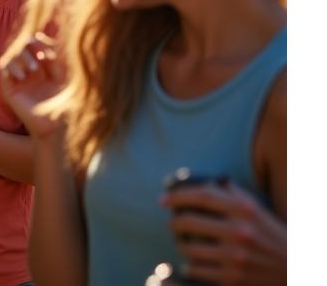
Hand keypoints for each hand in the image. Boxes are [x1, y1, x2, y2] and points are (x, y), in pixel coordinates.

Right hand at [0, 33, 66, 138]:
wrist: (58, 126)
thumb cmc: (66, 102)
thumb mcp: (63, 73)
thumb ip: (54, 54)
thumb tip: (40, 34)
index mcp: (46, 68)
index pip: (37, 44)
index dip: (42, 42)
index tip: (51, 51)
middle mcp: (31, 72)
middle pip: (23, 45)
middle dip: (31, 45)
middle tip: (40, 52)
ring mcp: (19, 80)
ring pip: (12, 53)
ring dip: (22, 56)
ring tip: (33, 69)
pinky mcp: (9, 88)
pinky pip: (3, 67)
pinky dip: (12, 67)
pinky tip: (23, 76)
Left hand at [162, 181, 285, 284]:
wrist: (294, 270)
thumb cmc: (273, 237)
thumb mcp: (258, 211)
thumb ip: (235, 195)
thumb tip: (207, 181)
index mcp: (245, 211)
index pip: (203, 196)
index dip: (178, 196)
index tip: (164, 200)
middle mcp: (240, 232)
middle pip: (189, 222)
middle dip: (174, 223)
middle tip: (171, 224)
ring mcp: (236, 257)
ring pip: (189, 249)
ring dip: (181, 246)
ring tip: (183, 245)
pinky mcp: (233, 277)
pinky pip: (197, 270)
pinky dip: (189, 267)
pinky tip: (190, 265)